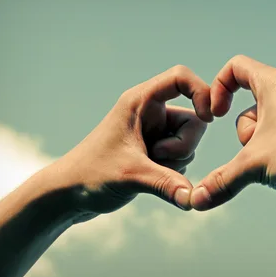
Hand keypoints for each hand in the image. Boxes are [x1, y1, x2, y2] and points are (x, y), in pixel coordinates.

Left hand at [55, 65, 212, 220]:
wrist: (67, 195)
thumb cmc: (90, 174)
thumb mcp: (132, 176)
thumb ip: (167, 184)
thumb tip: (195, 199)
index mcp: (140, 101)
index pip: (180, 77)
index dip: (201, 92)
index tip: (209, 117)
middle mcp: (149, 113)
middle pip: (193, 120)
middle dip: (183, 146)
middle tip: (156, 158)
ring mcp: (154, 133)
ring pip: (189, 144)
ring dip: (176, 162)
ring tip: (145, 170)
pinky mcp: (154, 153)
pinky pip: (181, 159)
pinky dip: (172, 172)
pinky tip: (148, 179)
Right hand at [190, 55, 275, 209]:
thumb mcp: (253, 165)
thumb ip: (221, 181)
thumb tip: (195, 202)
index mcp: (273, 84)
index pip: (236, 67)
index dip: (217, 88)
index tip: (216, 115)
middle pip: (248, 103)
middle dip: (245, 131)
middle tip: (257, 147)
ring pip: (265, 121)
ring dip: (261, 143)